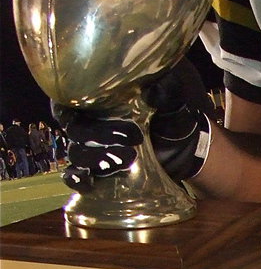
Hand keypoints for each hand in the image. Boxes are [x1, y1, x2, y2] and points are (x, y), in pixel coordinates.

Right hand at [54, 59, 212, 190]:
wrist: (186, 150)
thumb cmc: (173, 118)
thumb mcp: (172, 99)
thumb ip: (164, 90)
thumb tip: (152, 89)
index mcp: (101, 101)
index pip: (69, 100)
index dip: (66, 106)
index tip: (75, 113)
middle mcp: (92, 124)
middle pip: (74, 129)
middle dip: (97, 135)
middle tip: (133, 138)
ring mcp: (94, 150)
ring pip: (77, 153)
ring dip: (96, 157)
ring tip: (130, 158)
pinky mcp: (99, 172)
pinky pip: (76, 176)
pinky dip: (77, 179)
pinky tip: (87, 180)